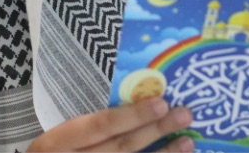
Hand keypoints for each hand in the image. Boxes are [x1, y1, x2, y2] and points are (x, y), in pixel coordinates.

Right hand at [27, 97, 193, 152]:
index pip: (101, 126)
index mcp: (60, 142)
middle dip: (155, 130)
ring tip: (188, 142)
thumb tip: (138, 100)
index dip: (132, 115)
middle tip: (184, 115)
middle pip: (122, 147)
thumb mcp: (62, 138)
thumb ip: (92, 126)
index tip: (161, 103)